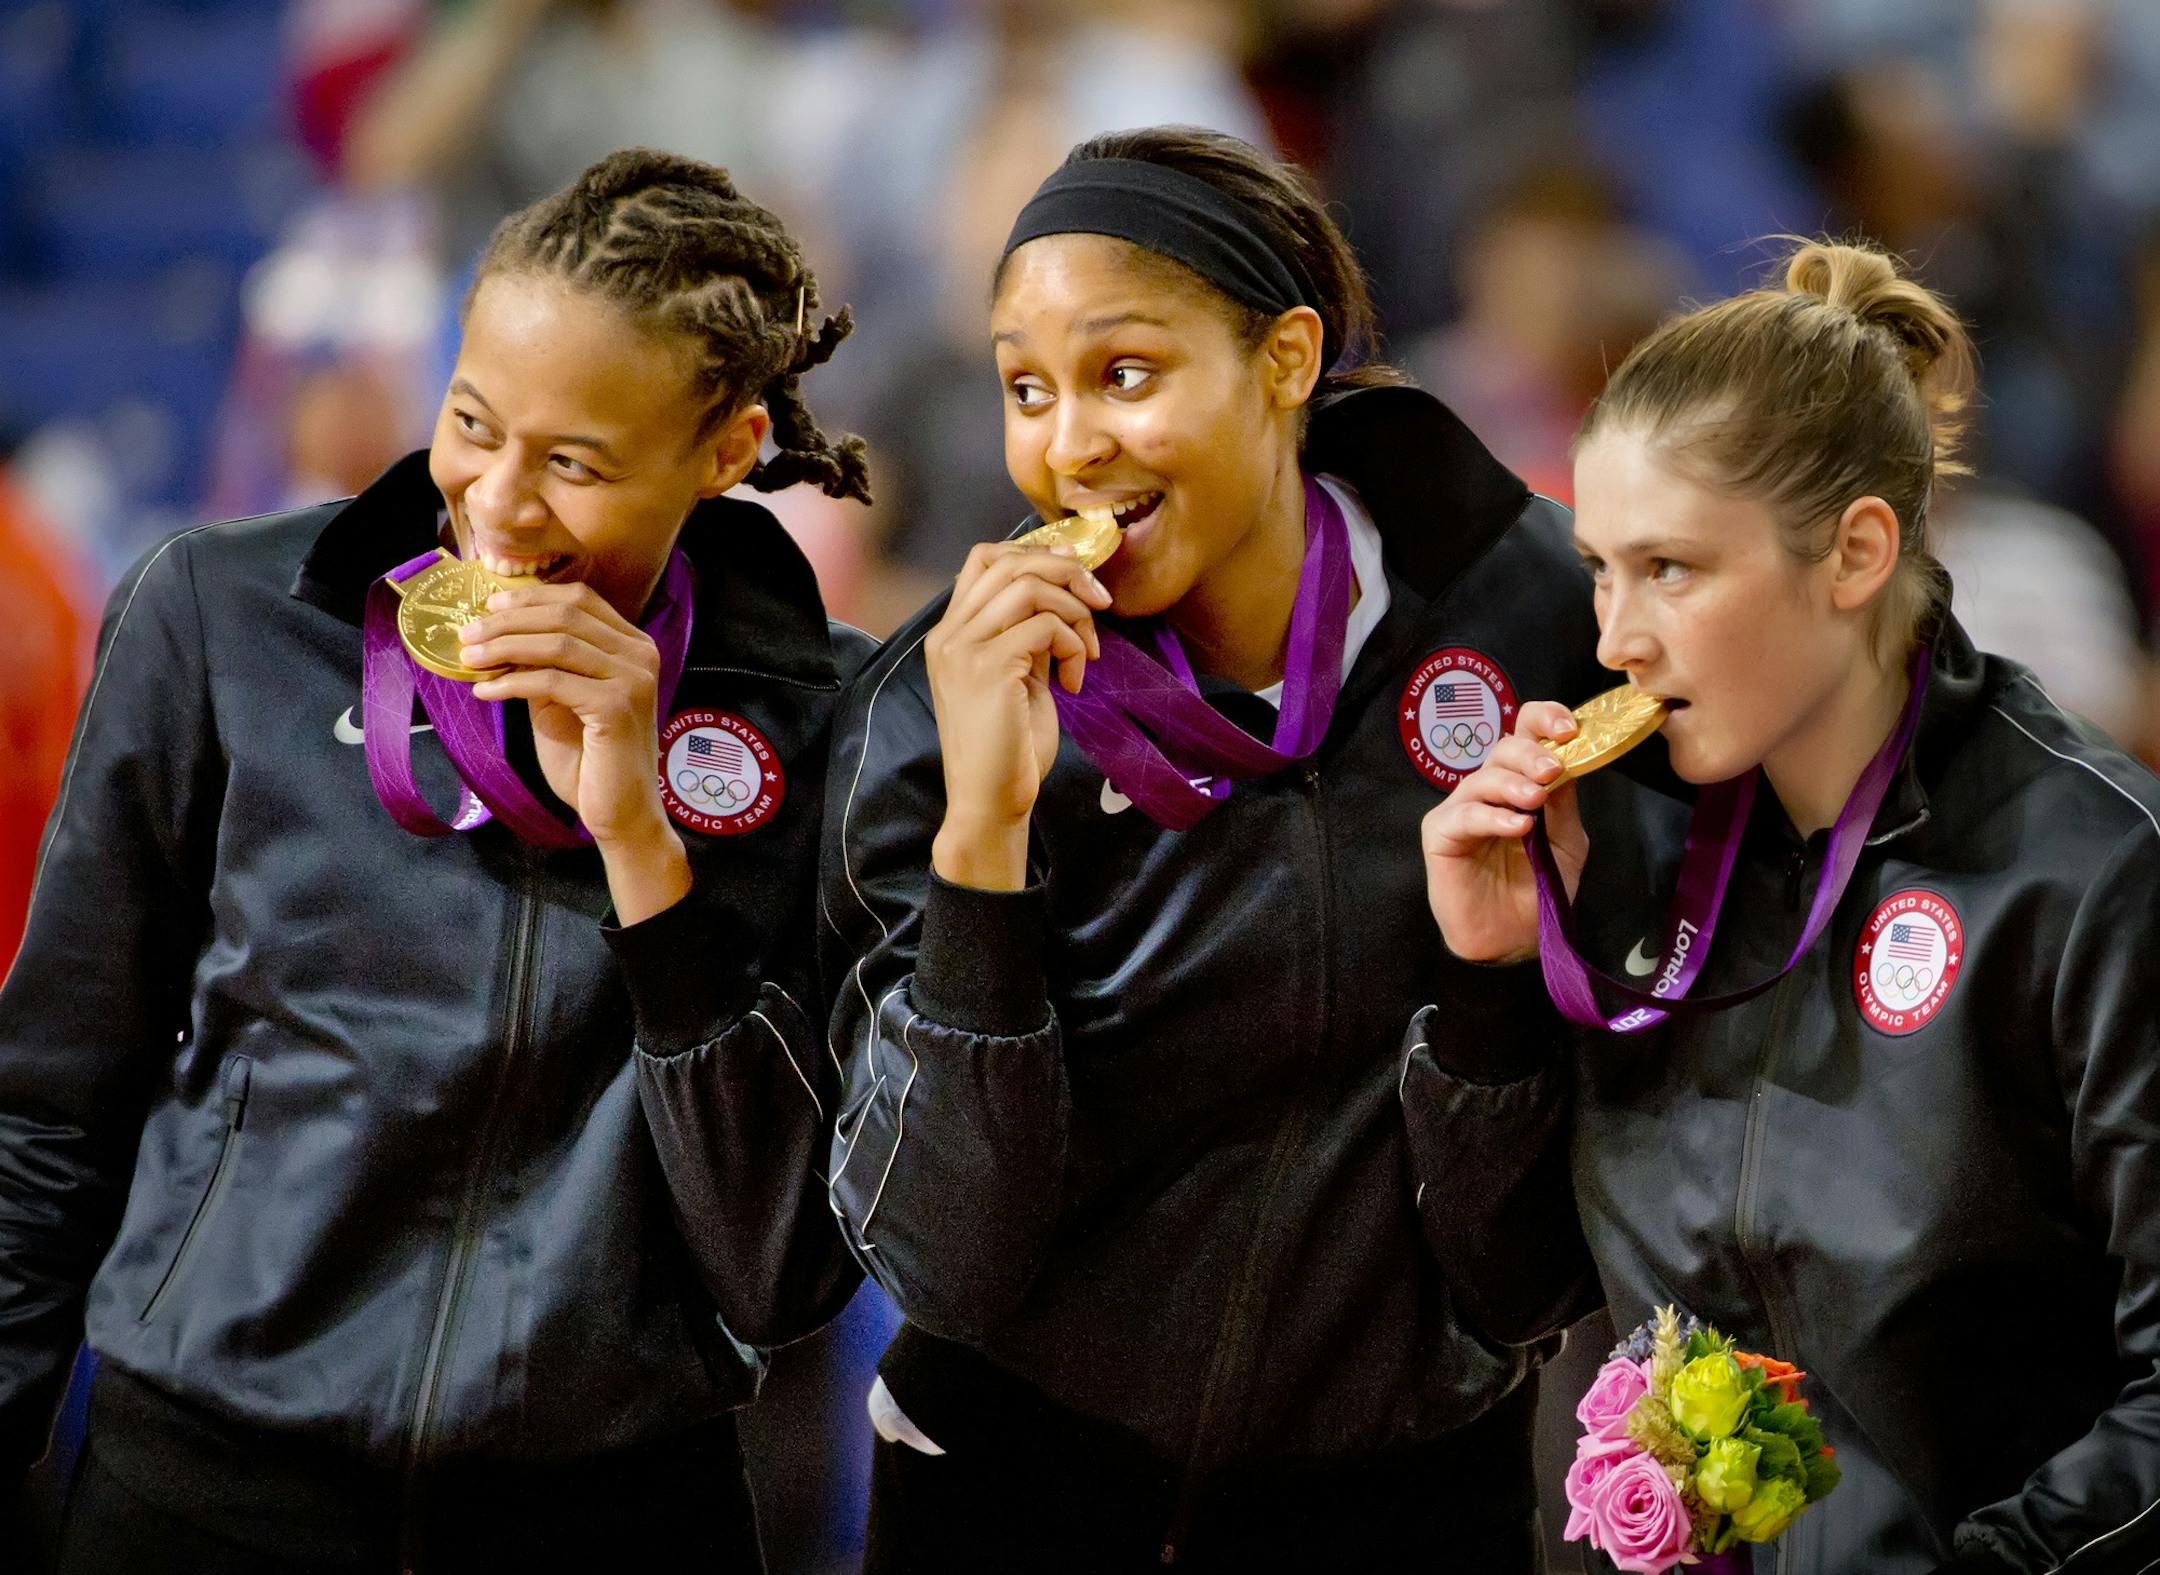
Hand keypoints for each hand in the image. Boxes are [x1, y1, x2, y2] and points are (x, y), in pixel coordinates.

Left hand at [464, 583, 688, 921]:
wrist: (620, 812)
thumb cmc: (590, 761)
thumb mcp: (560, 700)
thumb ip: (542, 664)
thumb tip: (497, 634)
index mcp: (632, 646)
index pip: (579, 599)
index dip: (530, 597)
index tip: (489, 606)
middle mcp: (641, 654)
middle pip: (566, 614)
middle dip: (508, 621)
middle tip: (467, 634)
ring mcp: (633, 678)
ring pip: (557, 642)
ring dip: (503, 647)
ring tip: (468, 659)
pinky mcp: (617, 706)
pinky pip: (551, 680)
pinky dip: (511, 681)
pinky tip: (485, 691)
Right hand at [923, 541, 1111, 889]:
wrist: (989, 801)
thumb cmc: (1007, 747)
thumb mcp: (1017, 677)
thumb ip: (1027, 635)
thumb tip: (1064, 596)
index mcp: (951, 633)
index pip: (984, 558)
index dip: (1035, 553)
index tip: (1074, 577)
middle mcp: (949, 634)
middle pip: (1011, 562)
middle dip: (1067, 573)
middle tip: (1101, 604)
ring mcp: (964, 649)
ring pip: (1030, 586)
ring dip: (1075, 612)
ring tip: (1088, 652)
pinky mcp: (990, 668)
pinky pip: (1046, 626)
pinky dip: (1073, 645)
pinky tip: (1074, 681)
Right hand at [1420, 702, 1589, 962]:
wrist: (1511, 940)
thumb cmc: (1536, 890)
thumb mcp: (1565, 843)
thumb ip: (1563, 804)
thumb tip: (1567, 761)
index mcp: (1521, 783)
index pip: (1525, 733)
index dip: (1544, 720)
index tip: (1569, 730)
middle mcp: (1489, 790)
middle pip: (1503, 748)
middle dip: (1529, 753)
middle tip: (1551, 769)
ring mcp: (1461, 810)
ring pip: (1482, 778)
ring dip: (1512, 784)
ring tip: (1534, 802)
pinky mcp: (1439, 834)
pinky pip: (1464, 815)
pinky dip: (1492, 817)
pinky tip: (1517, 827)